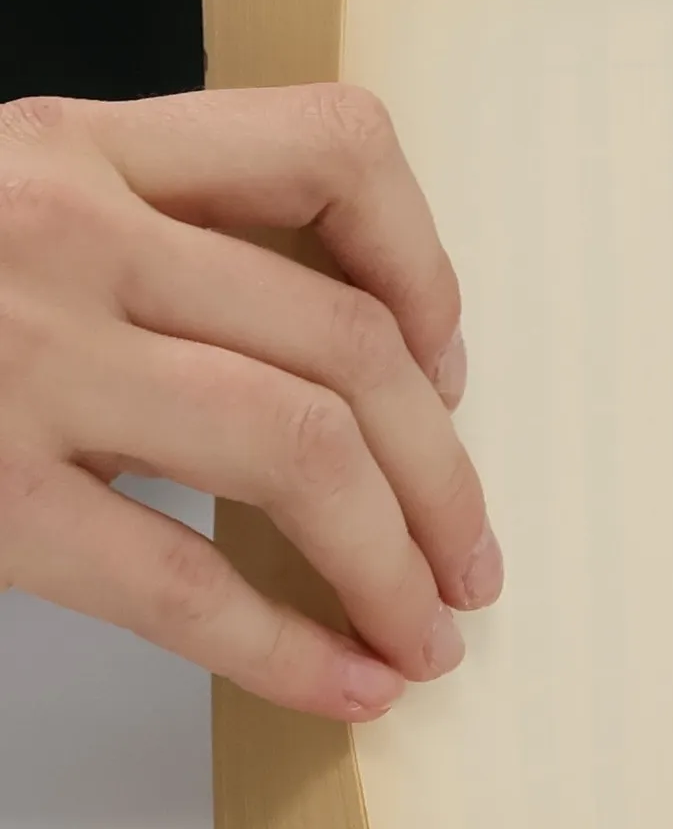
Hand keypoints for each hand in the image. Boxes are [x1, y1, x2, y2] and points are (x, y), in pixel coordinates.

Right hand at [0, 89, 499, 720]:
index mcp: (79, 144)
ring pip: (302, 447)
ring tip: (430, 629)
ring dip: (401, 555)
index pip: (334, 149)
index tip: (447, 359)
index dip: (427, 265)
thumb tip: (323, 353)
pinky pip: (181, 579)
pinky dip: (290, 643)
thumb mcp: (0, 199)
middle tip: (470, 554)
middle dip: (444, 468)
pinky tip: (341, 684)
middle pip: (350, 339)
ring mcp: (19, 361)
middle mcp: (65, 232)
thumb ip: (142, 233)